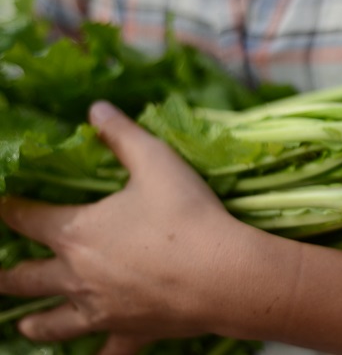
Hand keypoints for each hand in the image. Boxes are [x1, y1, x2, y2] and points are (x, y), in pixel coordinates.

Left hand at [0, 101, 264, 353]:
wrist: (223, 273)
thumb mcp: (156, 162)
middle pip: (26, 278)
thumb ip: (122, 134)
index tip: (1, 203)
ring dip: (35, 322)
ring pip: (53, 322)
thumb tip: (95, 107)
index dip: (8, 208)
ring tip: (22, 324)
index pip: (25, 218)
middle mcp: (77, 276)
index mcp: (76, 232)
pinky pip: (109, 353)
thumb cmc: (187, 215)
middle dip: (6, 274)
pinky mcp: (131, 331)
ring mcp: (102, 310)